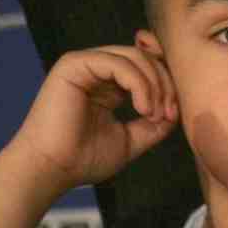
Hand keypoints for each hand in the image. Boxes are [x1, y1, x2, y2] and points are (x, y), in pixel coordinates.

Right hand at [4, 45, 178, 198]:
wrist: (50, 170)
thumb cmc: (84, 159)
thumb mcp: (132, 139)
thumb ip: (155, 123)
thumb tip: (177, 110)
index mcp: (108, 85)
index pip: (147, 67)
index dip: (168, 83)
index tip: (173, 113)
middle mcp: (96, 70)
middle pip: (146, 58)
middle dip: (166, 84)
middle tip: (168, 114)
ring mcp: (84, 64)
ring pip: (136, 57)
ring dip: (155, 85)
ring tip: (155, 114)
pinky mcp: (73, 64)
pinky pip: (119, 63)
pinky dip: (140, 84)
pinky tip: (143, 108)